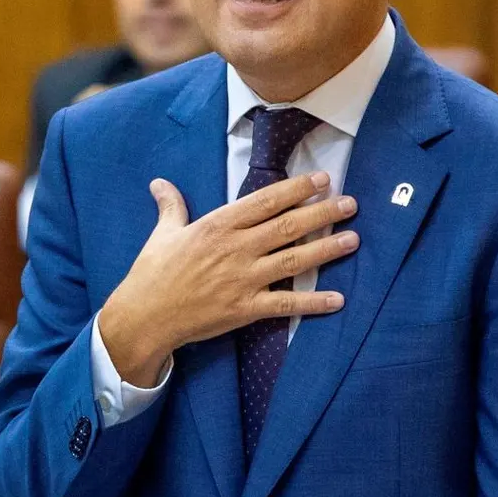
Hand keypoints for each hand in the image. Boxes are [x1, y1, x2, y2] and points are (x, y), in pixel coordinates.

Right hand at [97, 172, 358, 384]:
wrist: (144, 316)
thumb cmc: (152, 273)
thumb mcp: (162, 234)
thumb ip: (171, 206)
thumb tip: (159, 183)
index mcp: (217, 225)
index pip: (265, 201)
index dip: (296, 189)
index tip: (321, 179)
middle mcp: (235, 248)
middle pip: (288, 226)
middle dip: (322, 213)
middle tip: (350, 204)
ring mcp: (243, 279)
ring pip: (294, 260)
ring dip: (326, 249)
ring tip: (353, 239)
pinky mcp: (245, 308)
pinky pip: (286, 303)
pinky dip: (313, 302)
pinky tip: (337, 299)